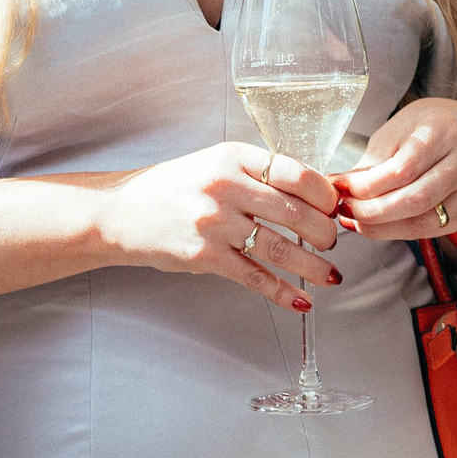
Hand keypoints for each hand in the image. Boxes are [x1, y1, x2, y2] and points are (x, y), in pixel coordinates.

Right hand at [98, 143, 344, 311]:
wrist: (122, 211)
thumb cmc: (175, 187)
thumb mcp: (215, 164)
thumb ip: (257, 175)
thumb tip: (313, 197)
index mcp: (232, 156)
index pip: (296, 173)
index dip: (325, 195)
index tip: (334, 208)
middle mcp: (224, 186)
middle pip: (296, 212)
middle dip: (325, 233)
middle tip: (333, 243)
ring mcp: (213, 222)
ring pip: (280, 249)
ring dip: (313, 267)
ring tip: (331, 276)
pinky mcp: (204, 256)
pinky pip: (255, 277)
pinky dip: (284, 292)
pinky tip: (302, 300)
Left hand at [335, 97, 456, 242]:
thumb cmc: (434, 125)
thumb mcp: (401, 126)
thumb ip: (376, 158)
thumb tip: (345, 187)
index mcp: (445, 131)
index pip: (402, 169)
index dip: (367, 185)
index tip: (340, 186)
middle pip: (415, 200)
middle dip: (372, 211)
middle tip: (344, 209)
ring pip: (423, 221)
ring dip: (382, 227)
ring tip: (356, 220)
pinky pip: (432, 230)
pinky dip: (400, 231)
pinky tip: (379, 226)